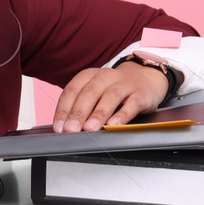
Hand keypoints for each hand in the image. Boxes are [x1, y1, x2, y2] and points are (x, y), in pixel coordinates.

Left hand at [51, 62, 169, 132]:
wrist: (145, 78)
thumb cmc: (114, 89)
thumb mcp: (96, 92)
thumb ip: (82, 105)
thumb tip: (65, 127)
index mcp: (90, 75)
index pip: (72, 90)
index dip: (64, 109)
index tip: (58, 127)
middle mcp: (105, 77)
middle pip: (89, 93)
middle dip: (78, 113)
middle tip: (70, 129)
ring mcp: (124, 84)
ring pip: (110, 97)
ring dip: (98, 114)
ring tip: (89, 129)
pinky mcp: (140, 94)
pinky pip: (131, 104)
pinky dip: (122, 115)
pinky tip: (114, 125)